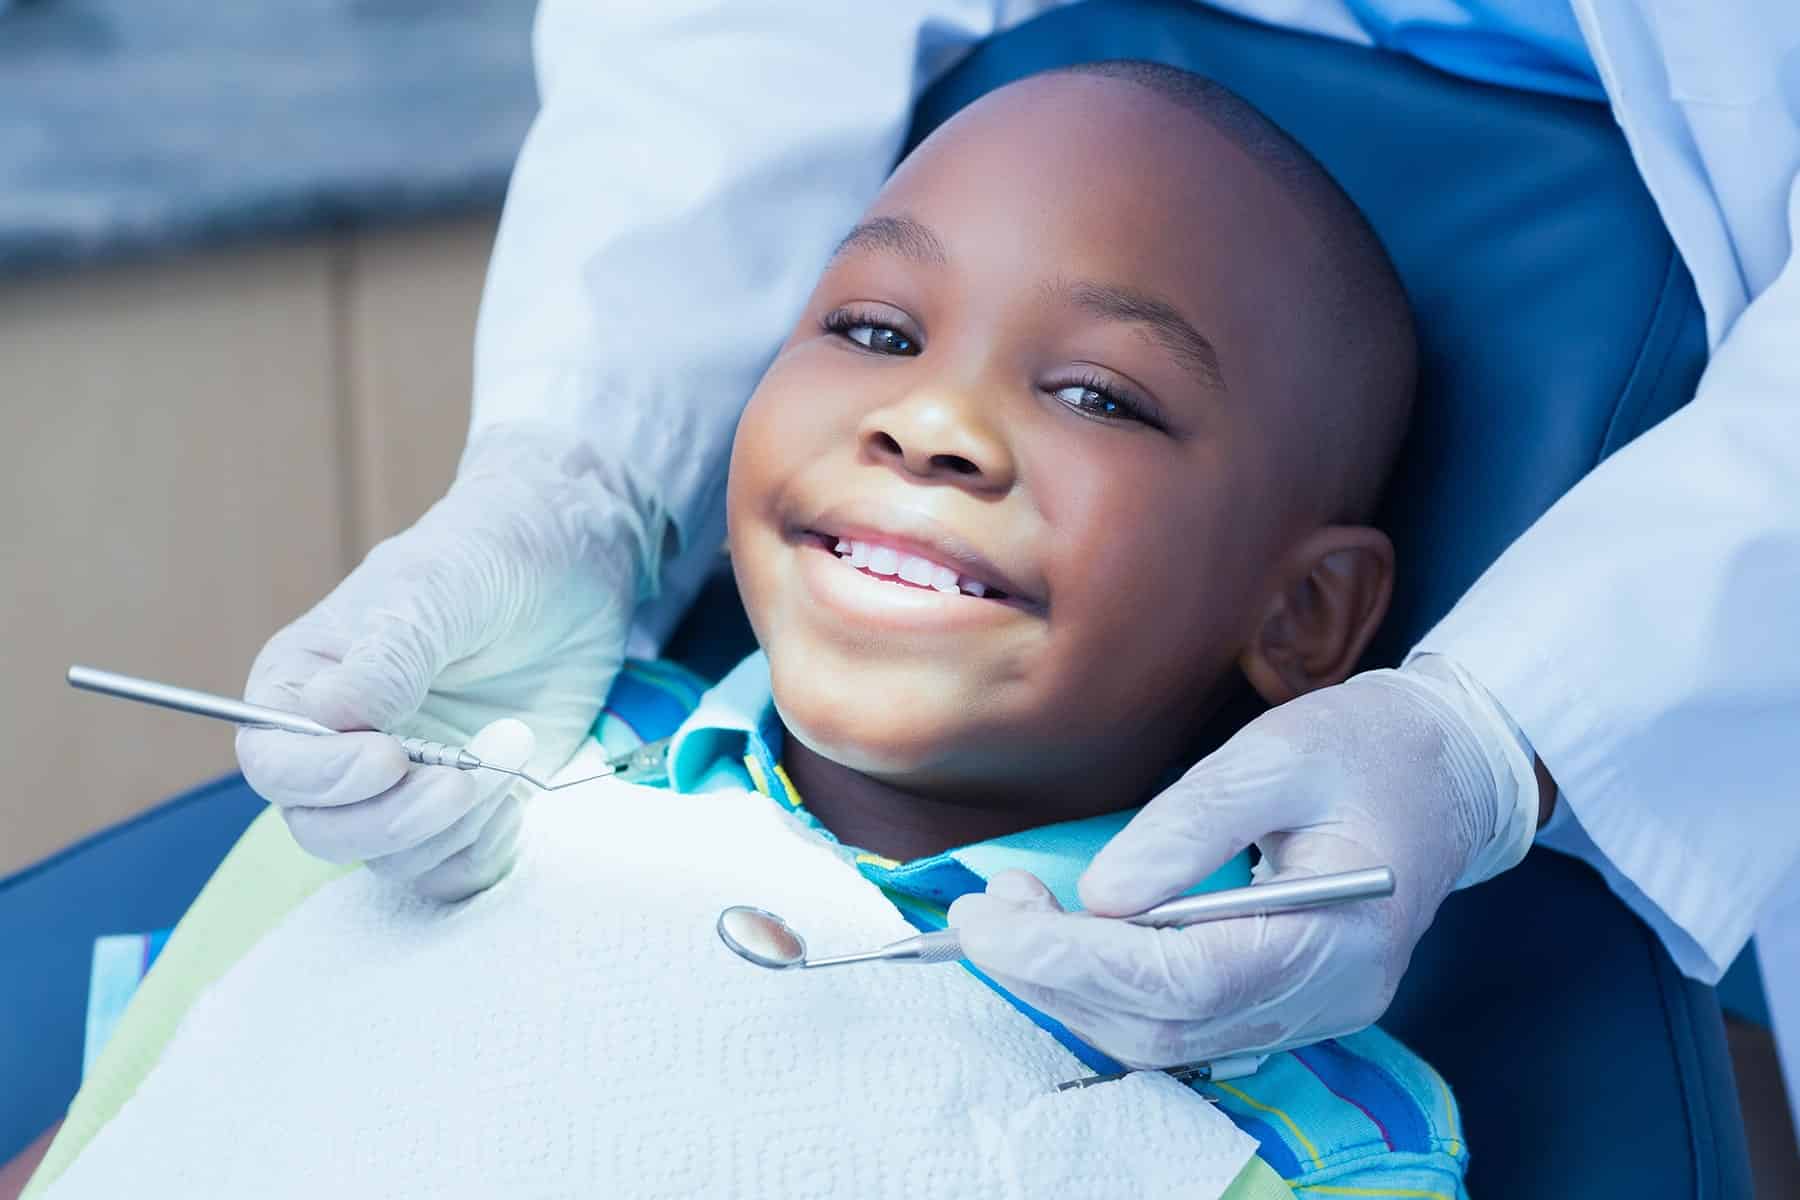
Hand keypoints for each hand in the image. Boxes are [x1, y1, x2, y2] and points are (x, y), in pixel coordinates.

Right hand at [236, 425, 665, 899]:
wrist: (570, 567)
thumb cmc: (486, 558)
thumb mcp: (436, 589)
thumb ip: (388, 656)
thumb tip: (334, 716)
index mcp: (304, 688)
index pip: (274, 764)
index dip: (322, 778)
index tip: (389, 757)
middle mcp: (340, 748)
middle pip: (324, 831)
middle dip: (394, 820)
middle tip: (464, 777)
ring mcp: (404, 785)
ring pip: (392, 860)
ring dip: (452, 827)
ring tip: (506, 754)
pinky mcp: (463, 811)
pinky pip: (450, 872)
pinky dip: (481, 851)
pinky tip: (515, 798)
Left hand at [947, 656, 1539, 1066]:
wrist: (1444, 773)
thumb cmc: (1366, 750)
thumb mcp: (1277, 754)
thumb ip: (1189, 826)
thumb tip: (1100, 895)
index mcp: (1339, 937)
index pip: (1184, 982)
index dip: (1075, 959)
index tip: (993, 914)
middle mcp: (1326, 998)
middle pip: (1163, 1026)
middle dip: (1054, 976)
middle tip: (985, 909)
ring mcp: (1308, 1013)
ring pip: (1162, 1041)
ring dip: (1069, 990)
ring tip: (1011, 918)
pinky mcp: (1283, 1004)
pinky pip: (1180, 1025)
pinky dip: (1105, 994)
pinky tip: (1062, 943)